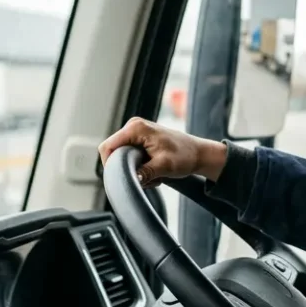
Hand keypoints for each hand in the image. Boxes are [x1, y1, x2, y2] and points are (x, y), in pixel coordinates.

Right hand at [97, 117, 227, 186]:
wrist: (198, 154)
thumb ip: (146, 172)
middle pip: (114, 152)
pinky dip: (139, 166)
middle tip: (143, 176)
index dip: (109, 164)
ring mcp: (136, 133)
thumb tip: (131, 179)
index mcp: (136, 128)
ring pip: (121, 156)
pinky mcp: (140, 140)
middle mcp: (133, 127)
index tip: (120, 177)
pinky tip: (152, 170)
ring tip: (151, 173)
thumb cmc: (185, 155)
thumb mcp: (164, 166)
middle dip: (125, 168)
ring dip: (134, 169)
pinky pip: (129, 156)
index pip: (108, 146)